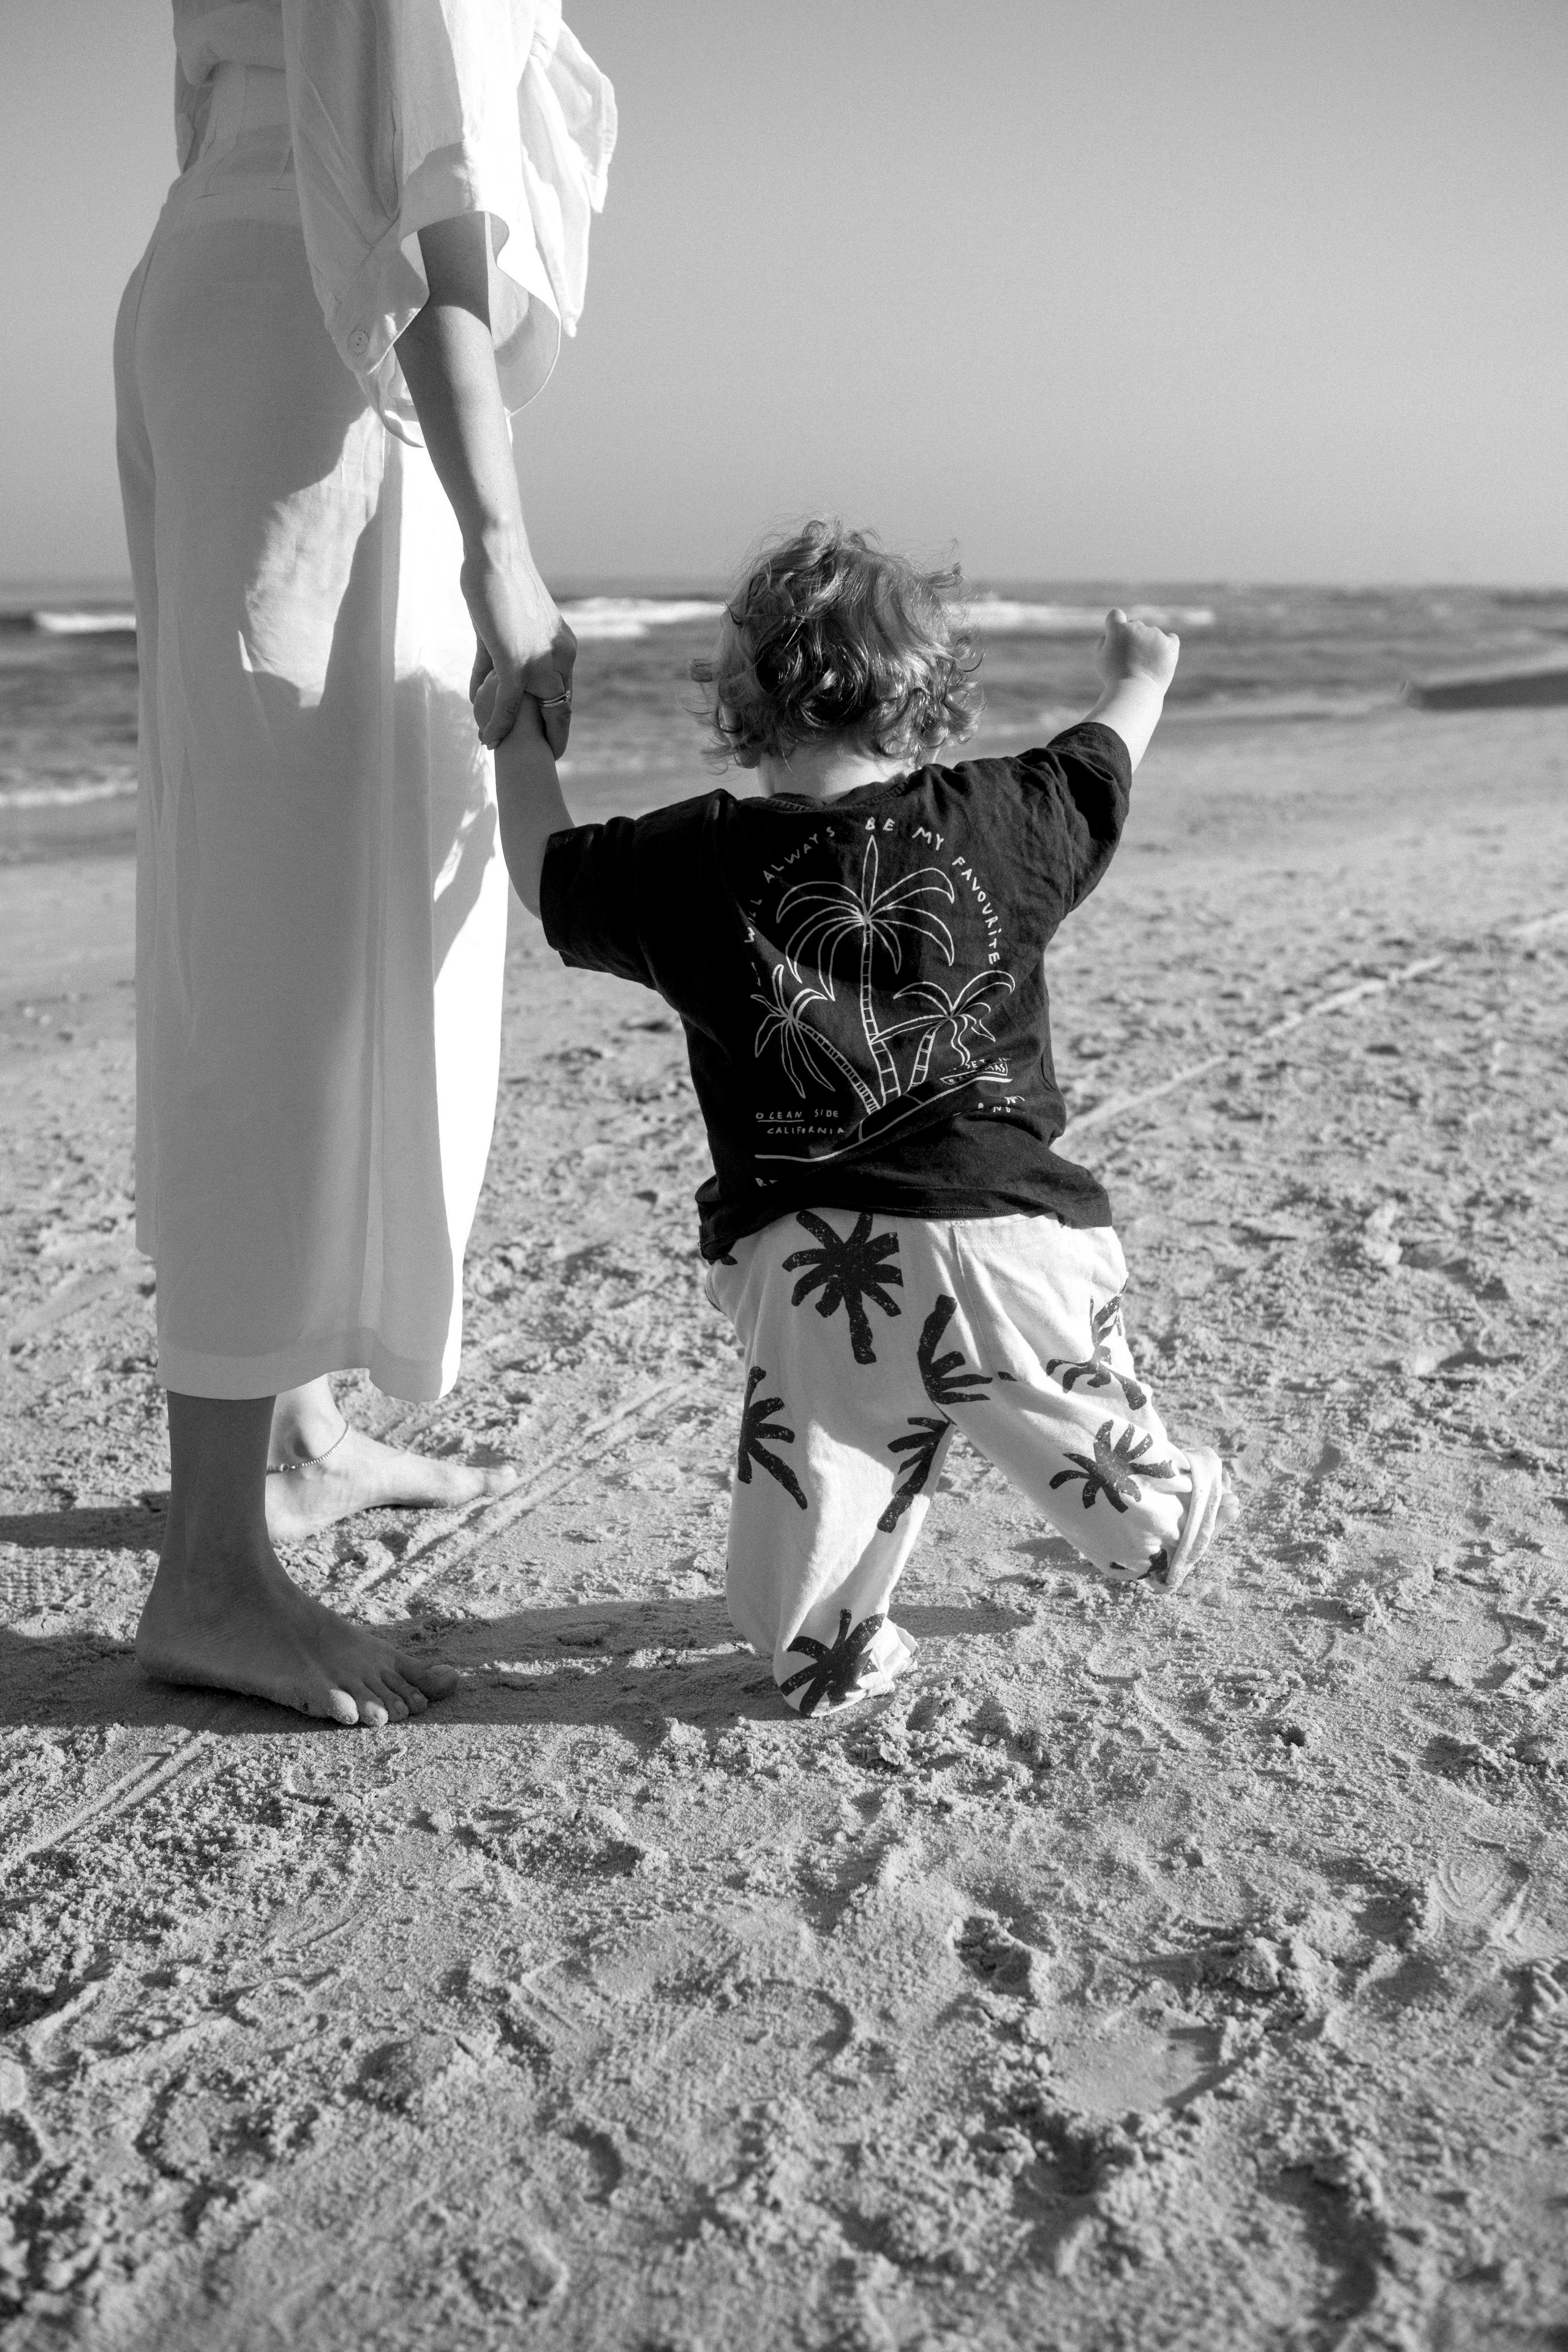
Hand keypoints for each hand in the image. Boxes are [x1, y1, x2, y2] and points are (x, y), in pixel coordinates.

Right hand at [462, 549, 578, 753]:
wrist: (496, 555)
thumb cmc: (496, 583)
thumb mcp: (499, 631)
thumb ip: (493, 664)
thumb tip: (482, 689)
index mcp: (563, 647)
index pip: (564, 691)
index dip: (556, 717)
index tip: (547, 736)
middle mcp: (560, 657)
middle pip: (561, 708)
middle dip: (551, 735)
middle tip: (543, 758)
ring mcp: (541, 661)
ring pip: (538, 711)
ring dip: (520, 734)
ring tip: (503, 750)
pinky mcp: (518, 661)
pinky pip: (509, 704)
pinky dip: (498, 723)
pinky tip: (488, 738)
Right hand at [1096, 607, 1178, 694]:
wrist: (1135, 692)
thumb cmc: (1114, 678)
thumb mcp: (1101, 660)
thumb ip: (1103, 642)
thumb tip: (1109, 635)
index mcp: (1118, 629)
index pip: (1115, 615)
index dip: (1115, 624)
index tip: (1116, 637)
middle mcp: (1137, 627)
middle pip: (1135, 626)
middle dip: (1132, 638)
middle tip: (1130, 659)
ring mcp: (1155, 635)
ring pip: (1152, 634)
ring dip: (1149, 644)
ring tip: (1144, 665)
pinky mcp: (1169, 645)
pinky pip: (1171, 639)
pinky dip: (1167, 645)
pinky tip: (1162, 657)